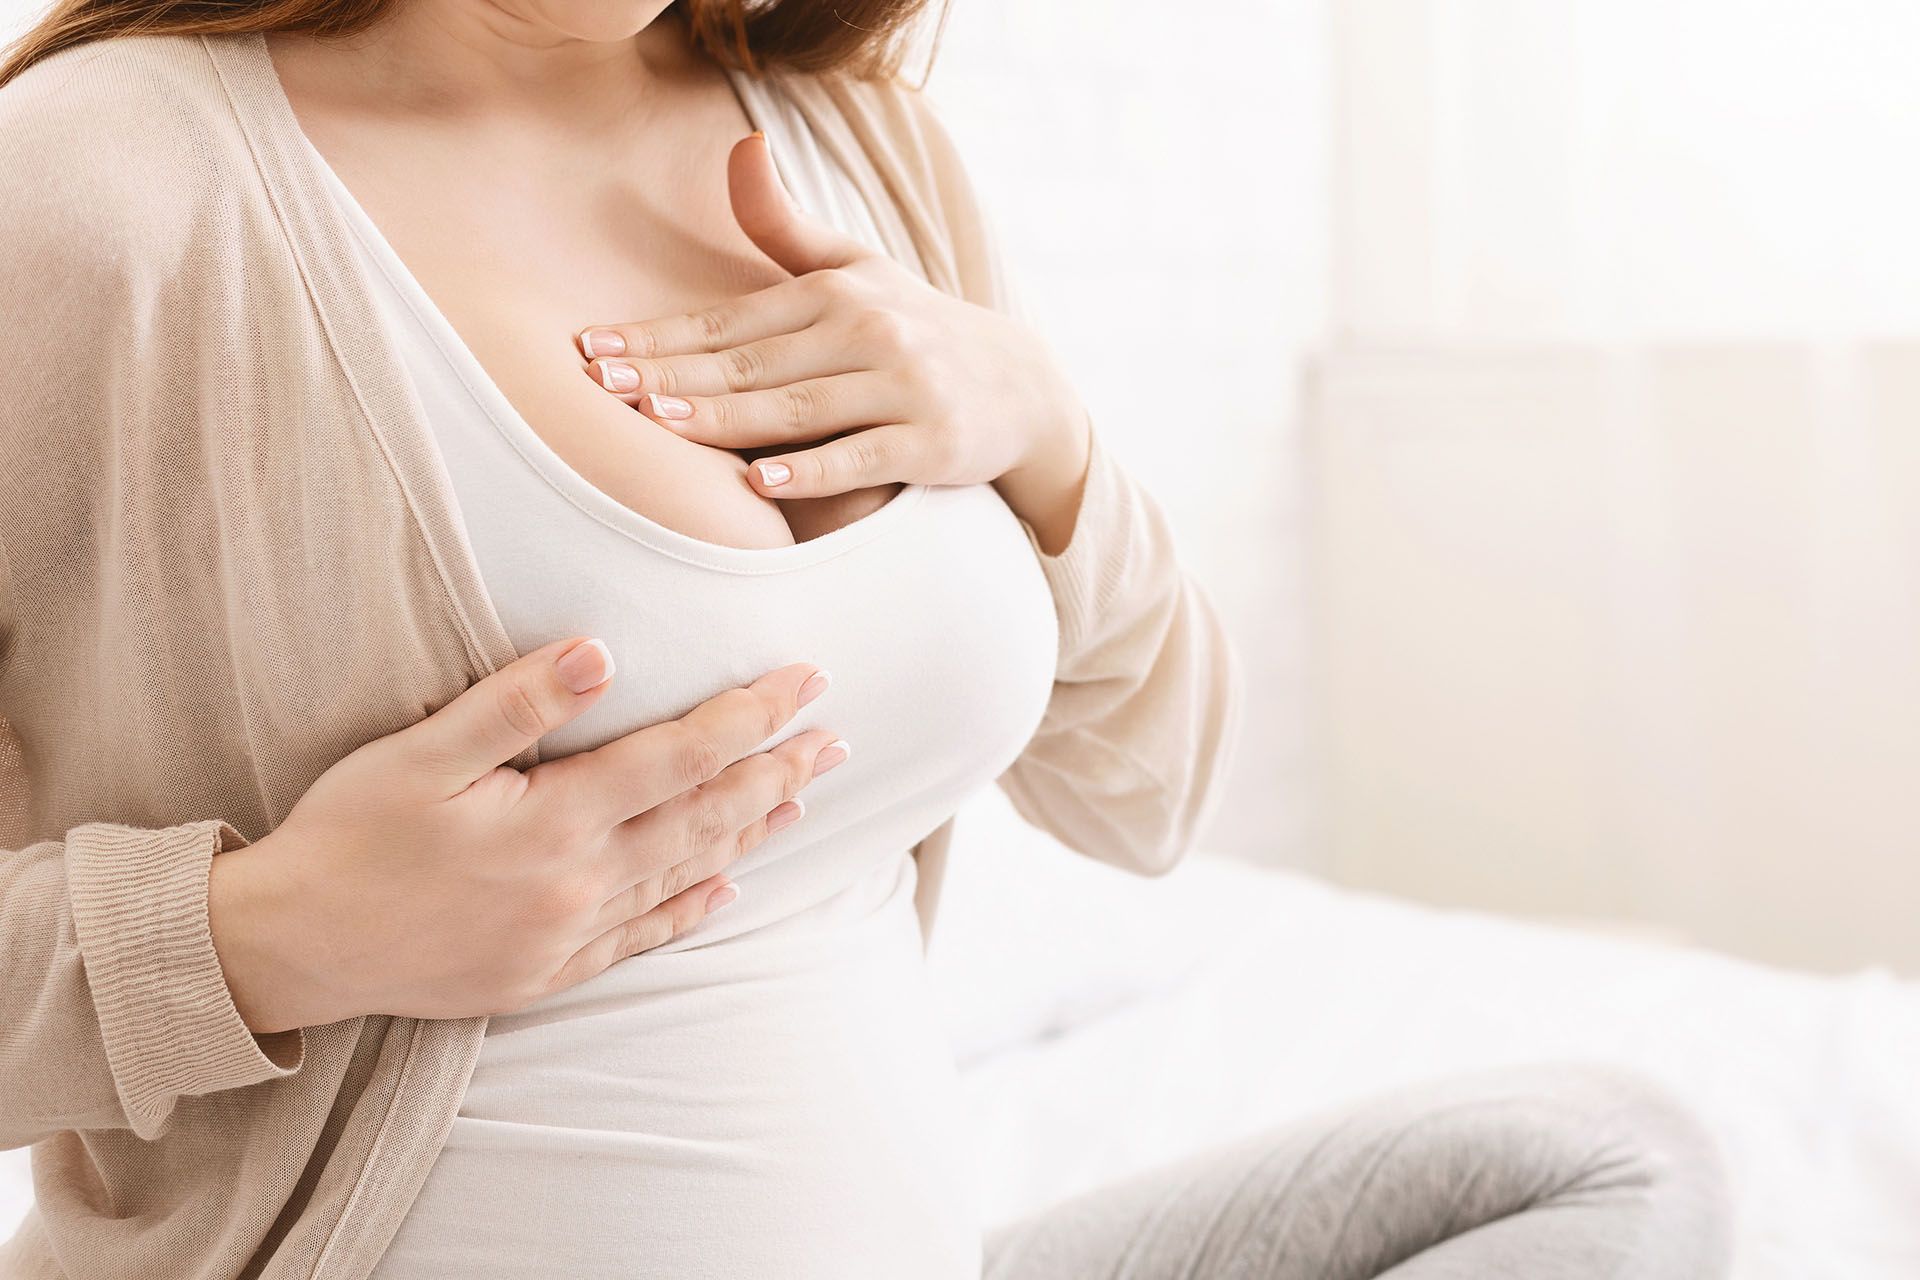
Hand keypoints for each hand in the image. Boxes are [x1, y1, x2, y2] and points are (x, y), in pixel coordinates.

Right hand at [207, 638, 845, 1032]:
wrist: (292, 948)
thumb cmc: (349, 834)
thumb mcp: (421, 753)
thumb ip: (517, 703)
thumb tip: (603, 651)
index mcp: (556, 821)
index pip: (683, 756)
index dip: (753, 715)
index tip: (807, 679)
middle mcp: (579, 884)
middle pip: (704, 816)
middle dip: (776, 769)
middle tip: (837, 735)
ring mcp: (567, 936)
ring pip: (686, 874)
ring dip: (751, 831)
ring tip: (804, 795)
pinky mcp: (546, 974)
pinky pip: (642, 937)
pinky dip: (691, 908)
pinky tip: (726, 888)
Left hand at [571, 133, 1091, 522]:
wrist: (1022, 387)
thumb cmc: (917, 331)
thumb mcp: (858, 269)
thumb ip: (785, 224)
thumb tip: (740, 145)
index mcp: (834, 293)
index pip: (727, 322)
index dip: (658, 338)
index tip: (590, 349)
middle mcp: (867, 332)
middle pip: (751, 364)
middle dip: (671, 376)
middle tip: (601, 386)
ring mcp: (901, 388)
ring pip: (797, 408)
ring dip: (726, 418)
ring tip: (659, 422)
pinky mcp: (931, 442)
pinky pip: (861, 456)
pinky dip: (811, 470)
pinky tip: (760, 482)